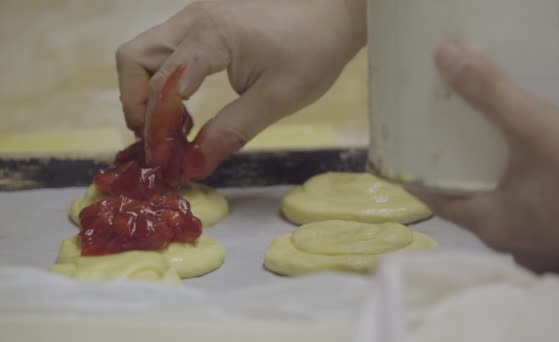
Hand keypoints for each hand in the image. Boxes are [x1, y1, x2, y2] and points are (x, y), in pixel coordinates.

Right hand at [116, 0, 365, 177]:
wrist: (335, 12)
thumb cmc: (314, 49)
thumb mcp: (277, 98)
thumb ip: (232, 130)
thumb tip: (195, 164)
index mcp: (209, 36)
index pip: (161, 86)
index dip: (157, 129)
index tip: (165, 161)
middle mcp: (192, 19)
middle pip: (134, 59)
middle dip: (136, 104)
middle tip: (159, 139)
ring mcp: (196, 16)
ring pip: (145, 53)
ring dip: (148, 92)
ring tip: (174, 126)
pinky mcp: (204, 22)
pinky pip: (166, 50)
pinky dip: (164, 80)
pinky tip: (189, 104)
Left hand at [415, 41, 558, 278]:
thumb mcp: (539, 130)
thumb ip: (492, 94)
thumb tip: (445, 56)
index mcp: (492, 225)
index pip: (435, 200)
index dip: (414, 175)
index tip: (399, 153)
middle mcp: (512, 242)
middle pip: (467, 204)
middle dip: (453, 174)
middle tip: (442, 140)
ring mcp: (546, 247)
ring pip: (503, 209)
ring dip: (490, 181)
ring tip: (482, 147)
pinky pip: (534, 212)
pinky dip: (522, 189)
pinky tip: (529, 165)